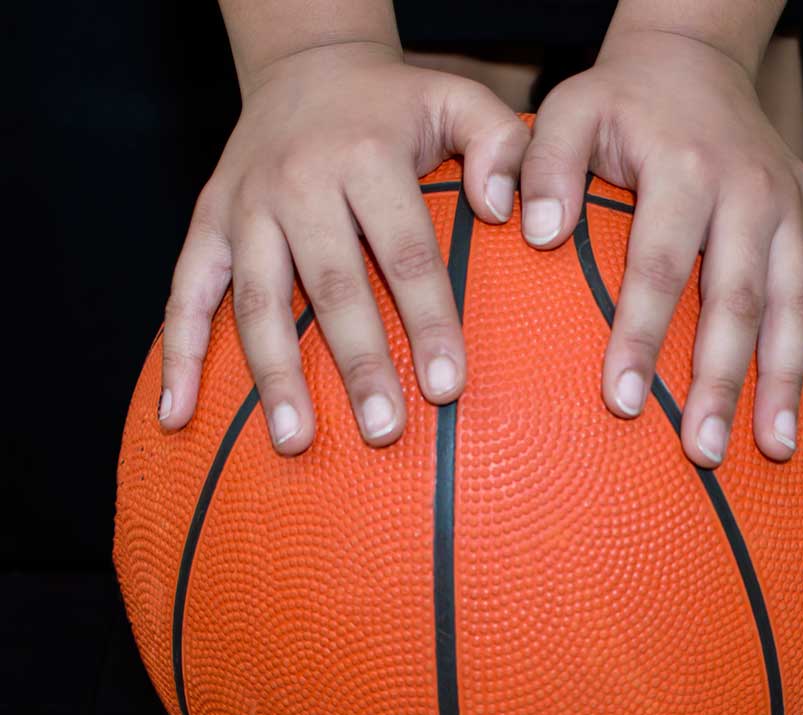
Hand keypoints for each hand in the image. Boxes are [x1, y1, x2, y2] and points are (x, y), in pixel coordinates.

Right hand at [159, 41, 528, 452]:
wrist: (305, 65)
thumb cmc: (392, 103)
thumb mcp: (456, 98)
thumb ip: (499, 143)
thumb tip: (503, 211)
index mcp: (364, 158)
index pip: (404, 252)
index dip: (428, 321)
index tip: (447, 387)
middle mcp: (298, 183)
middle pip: (332, 286)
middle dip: (359, 363)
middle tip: (383, 431)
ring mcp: (245, 207)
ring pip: (259, 300)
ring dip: (275, 375)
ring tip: (295, 441)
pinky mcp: (207, 223)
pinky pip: (185, 293)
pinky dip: (180, 354)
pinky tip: (178, 413)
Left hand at [518, 29, 802, 467]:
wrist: (695, 59)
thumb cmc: (622, 102)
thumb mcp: (570, 111)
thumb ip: (546, 169)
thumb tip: (539, 235)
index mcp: (687, 169)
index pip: (661, 267)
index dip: (642, 337)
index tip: (624, 404)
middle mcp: (751, 192)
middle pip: (736, 301)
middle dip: (721, 383)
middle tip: (702, 452)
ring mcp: (792, 207)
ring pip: (796, 304)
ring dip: (789, 380)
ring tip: (775, 448)